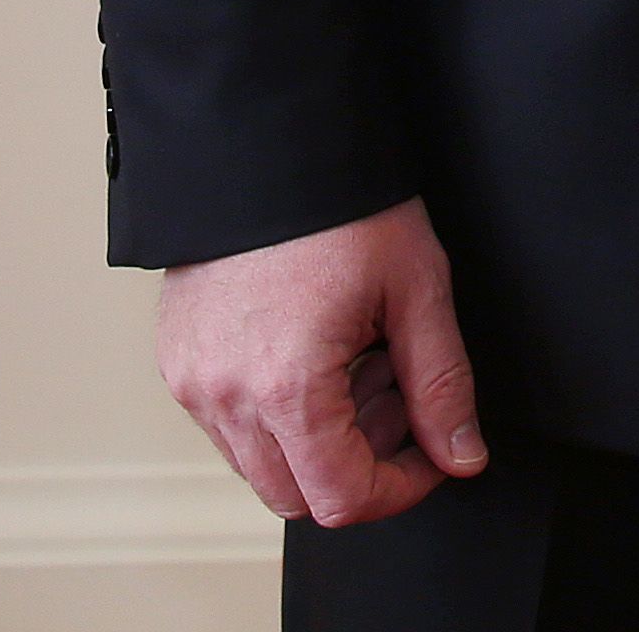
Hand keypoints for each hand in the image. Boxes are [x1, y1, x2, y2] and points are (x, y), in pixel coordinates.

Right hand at [155, 198, 485, 528]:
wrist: (267, 139)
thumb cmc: (343, 203)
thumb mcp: (416, 289)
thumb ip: (442, 385)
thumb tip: (462, 455)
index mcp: (287, 386)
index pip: (343, 499)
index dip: (401, 488)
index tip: (432, 450)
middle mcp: (225, 395)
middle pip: (298, 497)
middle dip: (360, 462)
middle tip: (394, 389)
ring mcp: (191, 381)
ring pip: (261, 465)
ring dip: (317, 440)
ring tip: (356, 359)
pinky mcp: (177, 360)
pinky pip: (228, 424)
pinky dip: (276, 411)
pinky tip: (314, 348)